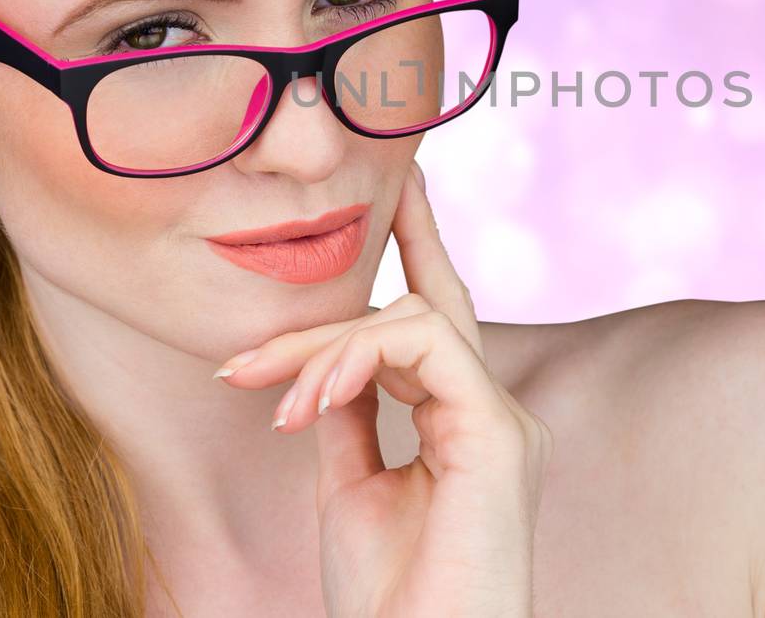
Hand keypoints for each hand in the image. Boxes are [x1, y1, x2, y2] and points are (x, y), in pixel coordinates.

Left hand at [213, 160, 553, 616]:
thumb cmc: (393, 601)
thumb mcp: (352, 492)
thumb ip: (348, 421)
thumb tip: (320, 370)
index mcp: (465, 426)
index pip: (440, 320)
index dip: (422, 247)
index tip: (401, 188)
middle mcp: (492, 414)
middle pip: (421, 311)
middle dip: (367, 279)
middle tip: (262, 334)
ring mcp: (502, 421)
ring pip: (415, 319)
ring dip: (324, 348)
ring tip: (266, 396)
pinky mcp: (496, 434)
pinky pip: (427, 346)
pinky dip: (356, 358)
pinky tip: (309, 400)